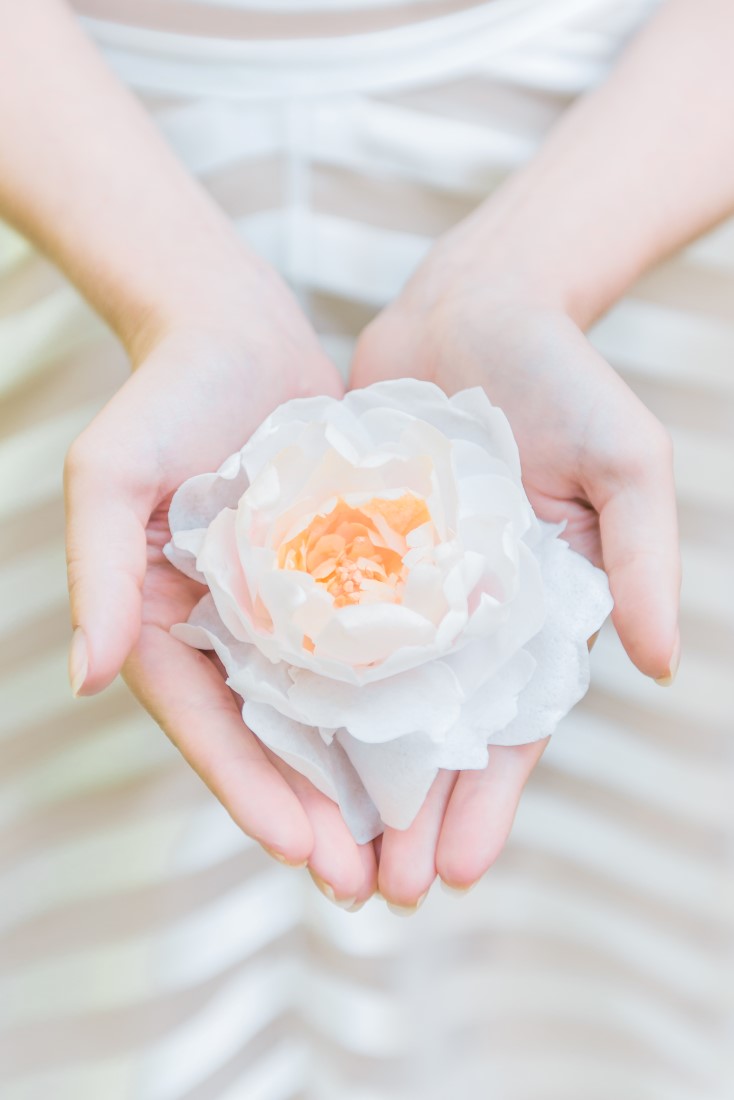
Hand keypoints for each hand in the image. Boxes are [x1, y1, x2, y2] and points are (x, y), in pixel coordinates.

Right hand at [64, 255, 376, 907]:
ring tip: (402, 846)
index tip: (301, 851)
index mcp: (162, 622)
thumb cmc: (166, 394)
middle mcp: (222, 629)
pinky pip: (361, 653)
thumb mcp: (111, 472)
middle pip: (266, 740)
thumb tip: (86, 677)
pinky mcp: (332, 580)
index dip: (248, 791)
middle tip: (364, 883)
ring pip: (319, 713)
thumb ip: (98, 571)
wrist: (236, 329)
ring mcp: (280, 610)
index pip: (204, 726)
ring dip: (355, 782)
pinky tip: (431, 750)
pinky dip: (387, 705)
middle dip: (311, 813)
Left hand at [349, 228, 680, 907]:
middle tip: (377, 893)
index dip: (488, 800)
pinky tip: (275, 745)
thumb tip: (659, 662)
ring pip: (370, 701)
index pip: (513, 727)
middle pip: (434, 736)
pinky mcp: (349, 549)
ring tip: (323, 851)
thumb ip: (644, 559)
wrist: (479, 305)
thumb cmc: (565, 380)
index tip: (460, 871)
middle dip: (411, 816)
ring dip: (351, 777)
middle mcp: (466, 614)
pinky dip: (304, 688)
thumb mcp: (625, 463)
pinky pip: (322, 629)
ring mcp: (404, 587)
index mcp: (537, 612)